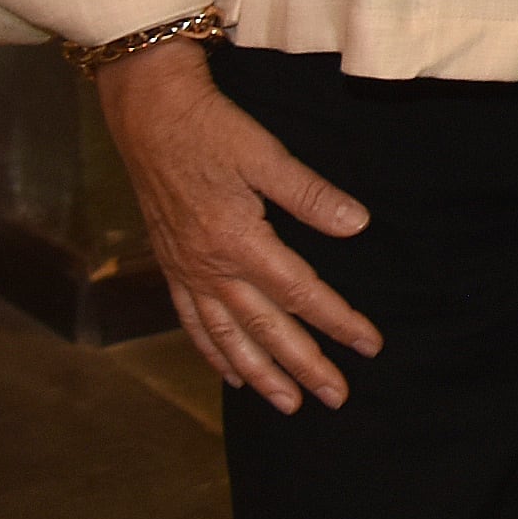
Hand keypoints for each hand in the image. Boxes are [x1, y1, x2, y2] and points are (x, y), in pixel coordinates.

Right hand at [99, 42, 382, 413]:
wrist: (147, 115)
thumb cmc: (209, 129)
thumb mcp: (265, 153)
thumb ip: (309, 194)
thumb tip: (357, 224)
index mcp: (238, 241)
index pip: (300, 293)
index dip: (337, 321)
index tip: (369, 344)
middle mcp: (209, 267)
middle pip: (264, 329)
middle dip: (303, 366)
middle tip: (336, 398)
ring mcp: (186, 270)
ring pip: (226, 337)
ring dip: (259, 373)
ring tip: (287, 403)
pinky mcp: (172, 265)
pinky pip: (192, 322)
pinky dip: (213, 352)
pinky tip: (230, 374)